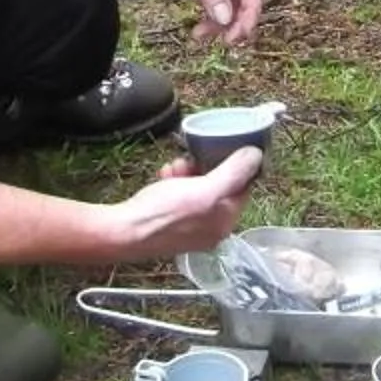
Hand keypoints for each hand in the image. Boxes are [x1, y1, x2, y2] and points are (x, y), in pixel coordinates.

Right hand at [105, 148, 261, 261]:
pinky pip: (182, 196)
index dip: (235, 165)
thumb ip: (234, 173)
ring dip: (188, 172)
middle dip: (205, 167)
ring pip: (199, 188)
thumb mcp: (206, 189)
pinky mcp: (174, 223)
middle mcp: (212, 228)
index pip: (243, 187)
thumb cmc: (164, 214)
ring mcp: (192, 227)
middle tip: (189, 159)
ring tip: (174, 168)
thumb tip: (256, 156)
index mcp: (225, 222)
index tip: (223, 148)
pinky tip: (165, 177)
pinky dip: (175, 182)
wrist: (124, 232)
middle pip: (220, 186)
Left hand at [142, 0, 264, 44]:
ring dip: (219, 21)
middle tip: (222, 42)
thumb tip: (226, 19)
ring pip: (230, 2)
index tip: (236, 36)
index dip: (248, 14)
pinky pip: (217, 0)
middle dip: (234, 21)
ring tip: (200, 35)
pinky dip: (211, 14)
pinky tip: (200, 27)